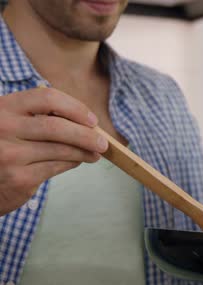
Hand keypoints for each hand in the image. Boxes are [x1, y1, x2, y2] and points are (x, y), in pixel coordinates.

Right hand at [0, 87, 106, 215]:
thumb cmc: (2, 146)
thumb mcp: (11, 123)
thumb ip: (39, 117)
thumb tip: (86, 122)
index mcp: (3, 107)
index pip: (46, 98)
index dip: (75, 107)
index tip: (91, 120)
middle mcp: (3, 128)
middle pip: (57, 126)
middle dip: (86, 135)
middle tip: (102, 142)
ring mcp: (9, 155)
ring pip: (61, 149)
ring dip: (84, 151)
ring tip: (95, 153)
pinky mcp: (19, 178)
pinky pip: (57, 167)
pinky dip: (72, 163)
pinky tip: (77, 161)